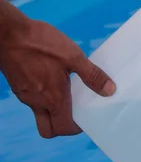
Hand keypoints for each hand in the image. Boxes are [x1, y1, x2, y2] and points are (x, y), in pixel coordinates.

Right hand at [0, 18, 115, 137]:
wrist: (7, 32)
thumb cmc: (40, 43)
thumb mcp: (73, 56)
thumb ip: (92, 75)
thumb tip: (110, 91)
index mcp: (53, 98)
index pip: (63, 128)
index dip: (77, 128)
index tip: (86, 117)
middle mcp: (37, 102)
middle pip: (48, 129)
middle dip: (62, 126)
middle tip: (75, 110)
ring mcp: (24, 94)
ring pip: (40, 114)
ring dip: (54, 109)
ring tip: (68, 90)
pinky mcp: (17, 85)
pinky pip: (33, 99)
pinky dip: (44, 97)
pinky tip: (52, 78)